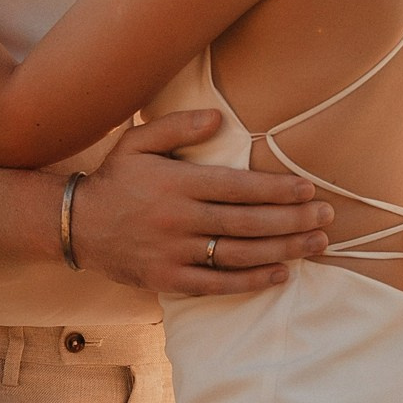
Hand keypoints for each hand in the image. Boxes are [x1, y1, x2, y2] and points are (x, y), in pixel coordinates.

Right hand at [71, 110, 335, 295]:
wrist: (75, 225)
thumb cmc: (116, 178)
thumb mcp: (138, 141)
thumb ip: (178, 126)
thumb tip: (219, 118)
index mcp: (177, 183)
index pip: (239, 187)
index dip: (278, 190)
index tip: (309, 191)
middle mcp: (179, 219)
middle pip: (248, 222)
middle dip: (293, 221)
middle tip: (327, 219)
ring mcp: (174, 253)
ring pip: (240, 254)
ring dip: (283, 250)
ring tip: (316, 245)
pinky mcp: (168, 280)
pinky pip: (217, 284)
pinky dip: (251, 281)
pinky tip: (280, 273)